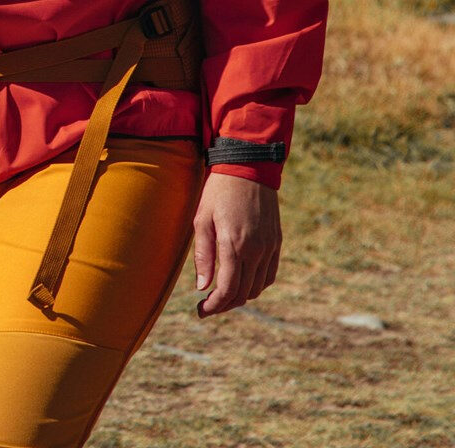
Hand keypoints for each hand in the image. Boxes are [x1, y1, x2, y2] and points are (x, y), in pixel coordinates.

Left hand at [192, 171, 280, 317]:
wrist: (247, 167)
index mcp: (234, 244)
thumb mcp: (202, 219)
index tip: (201, 310)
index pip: (228, 290)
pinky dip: (257, 285)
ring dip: (241, 296)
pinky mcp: (276, 241)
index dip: (214, 305)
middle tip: (209, 306)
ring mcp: (269, 247)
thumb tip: (202, 287)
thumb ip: (203, 255)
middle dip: (225, 305)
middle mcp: (256, 250)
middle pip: (244, 293)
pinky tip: (243, 281)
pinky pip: (270, 274)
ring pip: (258, 287)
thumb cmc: (218, 191)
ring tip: (223, 295)